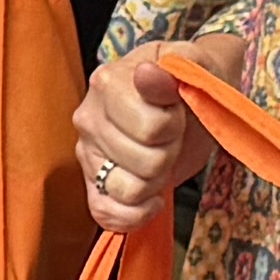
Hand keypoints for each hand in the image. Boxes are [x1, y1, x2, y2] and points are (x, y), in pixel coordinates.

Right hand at [77, 30, 244, 234]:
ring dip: (155, 182)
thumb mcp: (193, 65)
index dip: (174, 126)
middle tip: (170, 137)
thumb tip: (147, 74)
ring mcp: (87, 155)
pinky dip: (136, 214)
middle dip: (169, 153)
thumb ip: (174, 69)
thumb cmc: (190, 83)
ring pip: (128, 191)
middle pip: (144, 162)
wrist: (188, 99)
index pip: (150, 128)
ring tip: (159, 160)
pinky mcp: (92, 185)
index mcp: (108, 82)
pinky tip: (151, 197)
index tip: (176, 111)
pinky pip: (106, 214)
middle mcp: (88, 119)